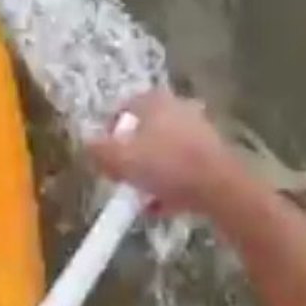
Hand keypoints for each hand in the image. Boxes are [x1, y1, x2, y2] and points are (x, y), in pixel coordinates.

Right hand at [86, 89, 241, 214]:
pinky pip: (184, 168)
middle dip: (132, 153)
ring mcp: (201, 131)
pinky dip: (171, 184)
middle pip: (147, 130)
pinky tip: (161, 205)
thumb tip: (87, 144)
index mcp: (155, 100)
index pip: (124, 107)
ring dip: (152, 171)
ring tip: (139, 196)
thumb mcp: (118, 160)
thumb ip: (98, 151)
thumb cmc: (164, 165)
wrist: (219, 187)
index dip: (109, 131)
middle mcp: (180, 108)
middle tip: (120, 174)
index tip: (102, 154)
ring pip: (166, 151)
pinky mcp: (215, 156)